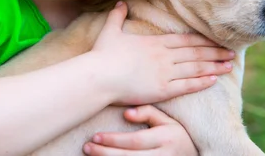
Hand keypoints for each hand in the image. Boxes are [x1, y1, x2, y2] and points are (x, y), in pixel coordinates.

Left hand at [83, 105, 197, 154]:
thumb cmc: (177, 137)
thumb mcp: (168, 121)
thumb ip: (149, 113)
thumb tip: (126, 113)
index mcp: (166, 139)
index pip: (135, 141)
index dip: (114, 139)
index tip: (95, 135)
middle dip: (105, 153)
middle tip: (87, 146)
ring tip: (91, 154)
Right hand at [92, 2, 234, 105]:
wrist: (99, 76)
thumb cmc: (102, 55)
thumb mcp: (110, 31)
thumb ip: (117, 16)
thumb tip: (120, 2)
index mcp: (155, 43)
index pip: (185, 40)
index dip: (203, 41)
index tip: (216, 40)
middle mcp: (164, 56)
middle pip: (195, 53)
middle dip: (215, 52)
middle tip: (231, 52)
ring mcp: (165, 73)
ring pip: (195, 68)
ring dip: (214, 66)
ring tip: (229, 65)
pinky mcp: (162, 89)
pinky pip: (187, 85)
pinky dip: (201, 82)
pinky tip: (214, 80)